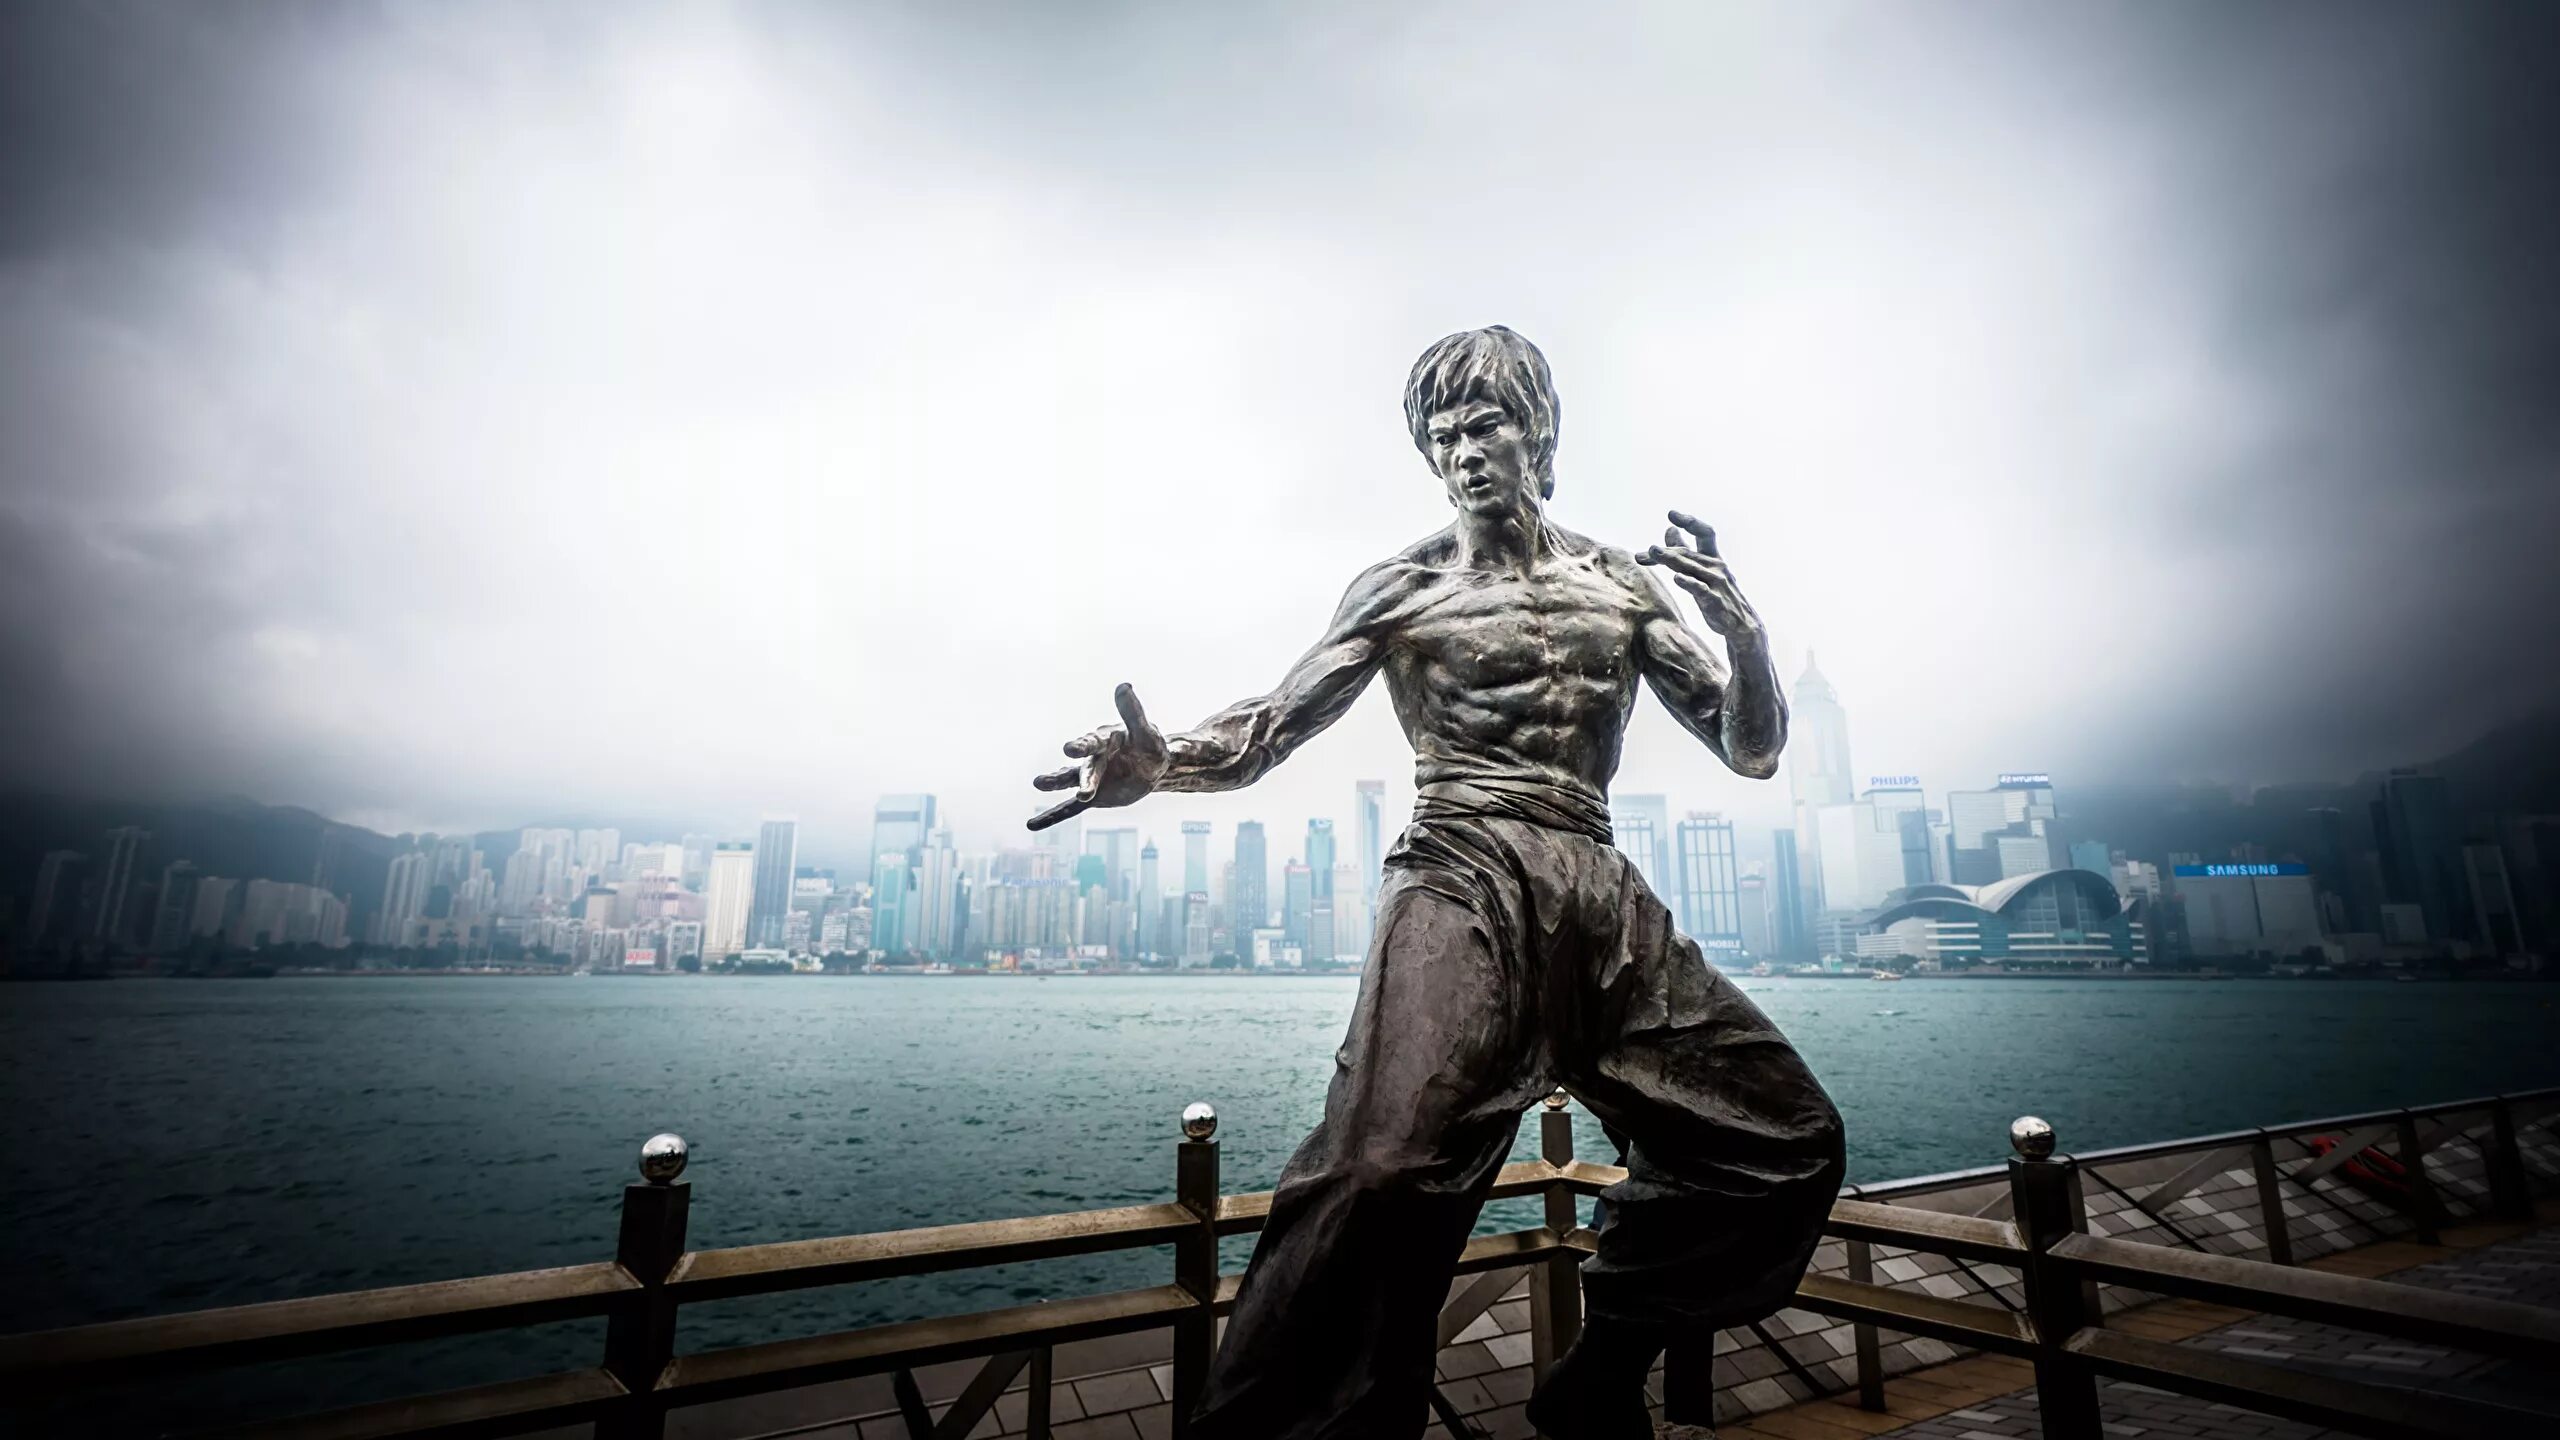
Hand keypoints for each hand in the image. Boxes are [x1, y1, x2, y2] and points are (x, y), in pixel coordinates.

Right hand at [1027, 683, 1169, 830]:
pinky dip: (1053, 816)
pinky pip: (1071, 808)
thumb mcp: (1147, 732)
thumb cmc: (1150, 746)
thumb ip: (1134, 713)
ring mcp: (1092, 778)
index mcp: (1105, 739)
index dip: (1082, 746)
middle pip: (1084, 768)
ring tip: (1038, 783)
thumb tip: (1124, 685)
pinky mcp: (1094, 797)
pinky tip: (1033, 825)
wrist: (1153, 768)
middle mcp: (1094, 758)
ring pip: (1072, 782)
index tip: (1070, 749)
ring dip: (1056, 783)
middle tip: (1051, 779)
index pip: (1092, 742)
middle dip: (1079, 777)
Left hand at [1639, 510, 1760, 637]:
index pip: (1705, 533)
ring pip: (1690, 567)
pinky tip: (1677, 578)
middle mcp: (1716, 566)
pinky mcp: (1715, 600)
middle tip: (1648, 550)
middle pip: (1688, 553)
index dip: (1690, 522)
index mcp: (1714, 557)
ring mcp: (1716, 582)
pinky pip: (1700, 589)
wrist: (1741, 623)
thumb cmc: (1719, 594)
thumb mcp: (1702, 570)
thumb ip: (1685, 552)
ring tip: (1652, 552)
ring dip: (1670, 559)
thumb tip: (1669, 529)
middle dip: (1666, 551)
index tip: (1671, 514)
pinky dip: (1689, 582)